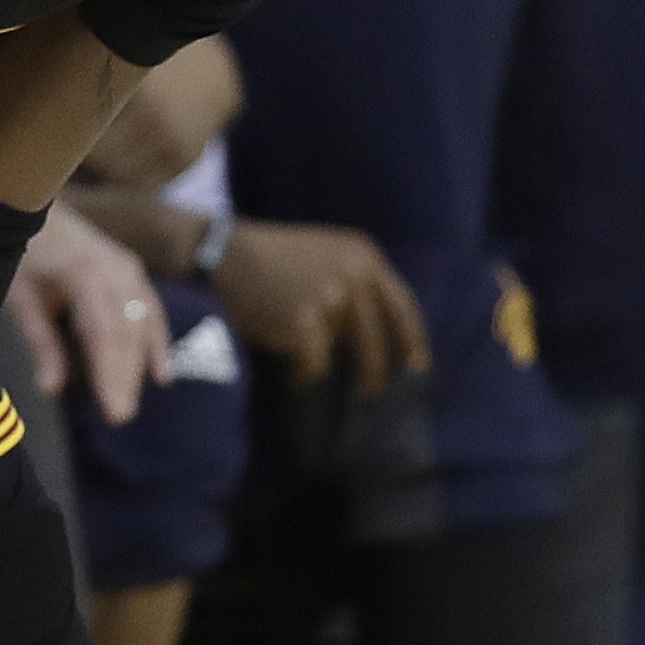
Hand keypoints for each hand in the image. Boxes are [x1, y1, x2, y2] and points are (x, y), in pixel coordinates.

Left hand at [9, 202, 171, 424]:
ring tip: (128, 403)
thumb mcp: (23, 297)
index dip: (112, 373)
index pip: (106, 334)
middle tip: (120, 416)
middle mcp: (116, 272)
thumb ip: (41, 342)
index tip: (113, 409)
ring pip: (142, 326)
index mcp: (86, 276)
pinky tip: (161, 376)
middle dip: (125, 376)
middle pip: (128, 334)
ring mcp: (128, 270)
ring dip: (138, 366)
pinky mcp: (133, 273)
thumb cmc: (23, 252)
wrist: (32, 199)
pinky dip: (157, 345)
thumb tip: (51, 388)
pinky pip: (152, 312)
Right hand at [213, 219, 430, 395]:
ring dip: (326, 363)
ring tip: (310, 369)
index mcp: (362, 254)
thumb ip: (357, 282)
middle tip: (375, 390)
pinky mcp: (305, 322)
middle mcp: (353, 273)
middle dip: (377, 367)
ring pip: (340, 350)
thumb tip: (383, 334)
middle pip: (377, 335)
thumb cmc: (273, 260)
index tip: (419, 364)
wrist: (224, 254)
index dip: (412, 337)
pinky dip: (302, 370)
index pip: (401, 303)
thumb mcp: (326, 255)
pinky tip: (287, 364)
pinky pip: (314, 363)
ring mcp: (330, 297)